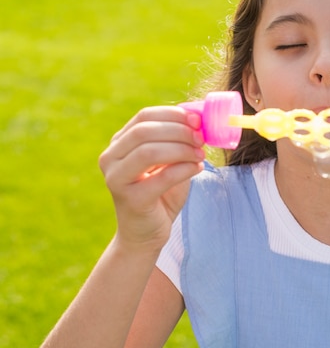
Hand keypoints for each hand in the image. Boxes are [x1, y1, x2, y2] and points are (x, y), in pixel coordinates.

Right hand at [99, 106, 204, 250]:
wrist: (146, 233)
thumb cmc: (161, 192)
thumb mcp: (169, 161)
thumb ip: (178, 140)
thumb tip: (199, 117)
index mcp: (119, 143)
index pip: (144, 116)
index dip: (173, 114)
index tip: (197, 120)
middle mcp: (110, 158)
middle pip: (145, 131)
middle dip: (179, 131)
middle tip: (201, 137)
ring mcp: (116, 179)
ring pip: (149, 152)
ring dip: (182, 149)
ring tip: (201, 155)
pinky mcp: (131, 199)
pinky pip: (162, 178)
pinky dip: (184, 169)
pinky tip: (197, 168)